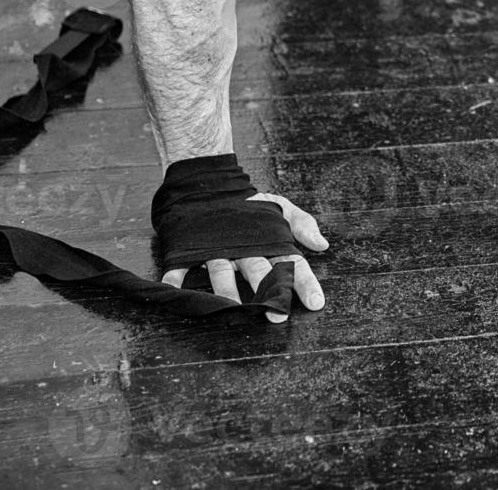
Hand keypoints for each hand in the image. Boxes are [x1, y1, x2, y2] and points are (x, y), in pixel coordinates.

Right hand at [161, 192, 328, 322]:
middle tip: (277, 314)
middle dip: (267, 291)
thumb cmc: (249, 204)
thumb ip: (301, 224)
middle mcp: (243, 244)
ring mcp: (216, 246)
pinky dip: (176, 275)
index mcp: (266, 238)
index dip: (304, 282)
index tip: (316, 303)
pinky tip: (173, 287)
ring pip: (222, 271)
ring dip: (227, 291)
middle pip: (258, 270)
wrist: (210, 183)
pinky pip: (182, 263)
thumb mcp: (279, 207)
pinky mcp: (192, 246)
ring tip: (233, 310)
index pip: (290, 261)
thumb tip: (323, 244)